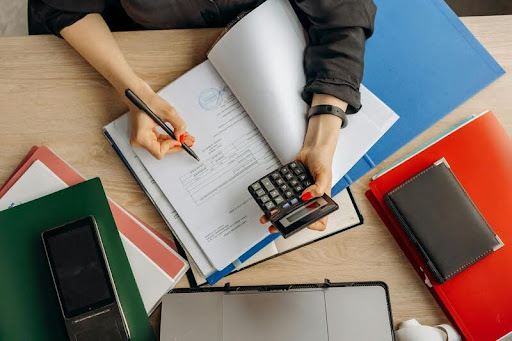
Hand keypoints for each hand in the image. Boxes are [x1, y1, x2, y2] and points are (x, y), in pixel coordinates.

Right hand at [127, 82, 194, 158]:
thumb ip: (178, 125)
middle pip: (161, 151)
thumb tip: (182, 135)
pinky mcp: (144, 136)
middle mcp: (138, 141)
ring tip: (185, 138)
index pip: (159, 151)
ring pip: (161, 147)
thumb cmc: (147, 101)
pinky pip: (158, 142)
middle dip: (176, 145)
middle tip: (188, 142)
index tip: (180, 140)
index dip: (171, 146)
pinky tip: (177, 135)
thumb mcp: (168, 112)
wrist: (139, 95)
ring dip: (173, 142)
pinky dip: (168, 139)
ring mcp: (140, 139)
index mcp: (141, 137)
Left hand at [260, 113, 342, 233]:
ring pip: (289, 209)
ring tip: (267, 217)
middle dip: (287, 223)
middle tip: (275, 227)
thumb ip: (319, 188)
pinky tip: (268, 201)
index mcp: (321, 200)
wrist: (312, 149)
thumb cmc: (323, 160)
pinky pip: (283, 196)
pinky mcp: (291, 188)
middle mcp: (311, 200)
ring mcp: (300, 195)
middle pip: (299, 217)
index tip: (302, 225)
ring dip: (278, 214)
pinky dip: (275, 200)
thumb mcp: (324, 174)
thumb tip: (307, 197)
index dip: (312, 225)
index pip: (320, 220)